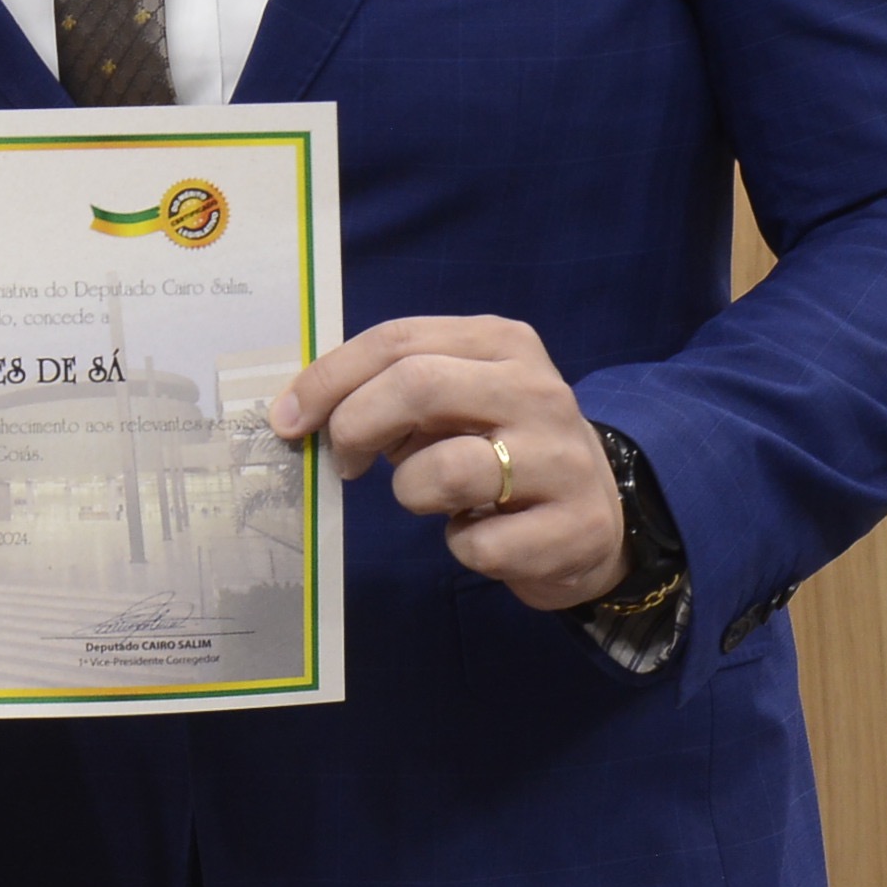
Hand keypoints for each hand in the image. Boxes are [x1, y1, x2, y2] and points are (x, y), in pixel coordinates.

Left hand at [268, 317, 627, 611]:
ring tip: (429, 496)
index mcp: (502, 343)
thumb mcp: (457, 399)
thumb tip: (302, 408)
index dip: (329, 379)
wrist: (599, 514)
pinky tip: (479, 534)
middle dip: (356, 426)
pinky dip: (459, 546)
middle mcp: (537, 390)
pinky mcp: (576, 526)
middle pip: (417, 386)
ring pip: (444, 471)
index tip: (287, 419)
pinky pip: (477, 544)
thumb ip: (393, 389)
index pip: (397, 340)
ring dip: (411, 492)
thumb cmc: (501, 446)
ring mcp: (562, 459)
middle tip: (344, 462)